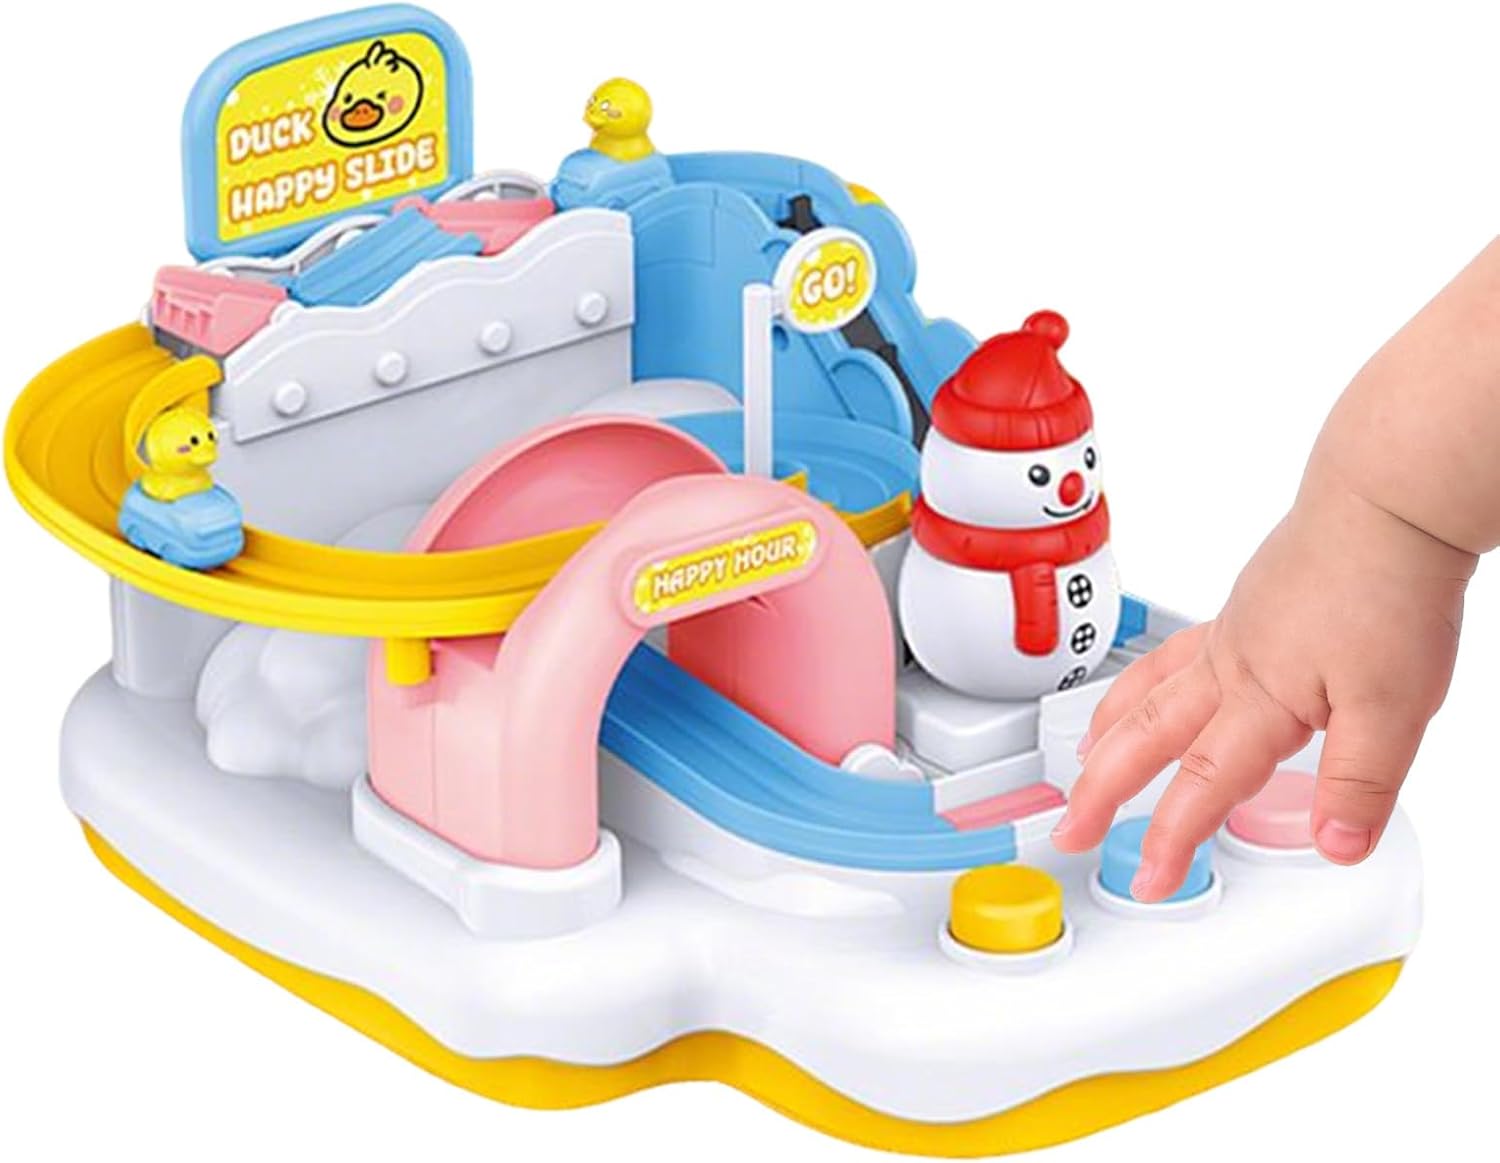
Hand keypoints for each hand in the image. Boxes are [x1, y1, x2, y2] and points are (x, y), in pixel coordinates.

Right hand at [1050, 469, 1474, 900]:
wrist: (1387, 502)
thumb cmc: (1387, 586)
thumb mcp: (1395, 707)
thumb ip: (1358, 782)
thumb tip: (1334, 847)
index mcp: (1258, 696)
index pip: (1203, 786)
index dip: (1170, 838)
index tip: (1147, 878)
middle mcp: (1231, 664)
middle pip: (1146, 737)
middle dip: (1101, 789)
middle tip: (1070, 824)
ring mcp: (1234, 630)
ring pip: (1150, 688)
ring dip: (1110, 730)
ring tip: (1086, 756)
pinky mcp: (1248, 603)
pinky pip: (1174, 650)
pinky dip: (1146, 677)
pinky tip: (1157, 680)